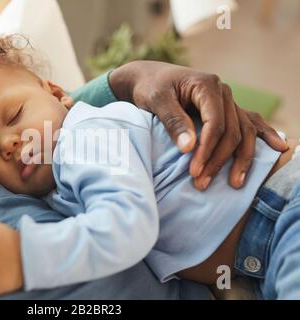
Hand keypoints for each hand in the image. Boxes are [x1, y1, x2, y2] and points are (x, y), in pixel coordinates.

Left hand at [109, 61, 287, 189]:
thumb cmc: (150, 88)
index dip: (207, 149)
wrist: (149, 78)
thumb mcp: (157, 101)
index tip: (194, 170)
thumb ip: (173, 122)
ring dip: (240, 158)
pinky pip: (249, 122)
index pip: (215, 123)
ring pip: (243, 132)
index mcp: (207, 86)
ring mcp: (228, 101)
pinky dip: (263, 135)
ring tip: (235, 183)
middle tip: (201, 183)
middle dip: (218, 160)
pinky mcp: (226, 109)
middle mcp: (223, 92)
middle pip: (231, 131)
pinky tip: (279, 147)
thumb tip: (189, 147)